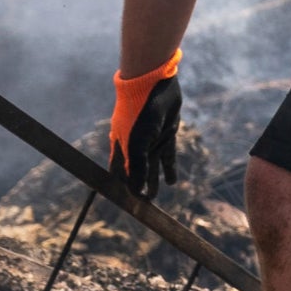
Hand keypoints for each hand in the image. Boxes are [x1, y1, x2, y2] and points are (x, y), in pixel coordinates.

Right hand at [111, 50, 180, 194]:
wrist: (154, 84)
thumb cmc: (139, 113)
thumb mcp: (138, 142)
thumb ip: (137, 167)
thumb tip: (137, 191)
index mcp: (121, 147)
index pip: (119, 172)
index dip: (123, 187)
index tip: (127, 204)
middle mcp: (135, 145)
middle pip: (136, 171)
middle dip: (138, 187)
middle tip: (144, 205)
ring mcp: (151, 140)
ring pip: (151, 166)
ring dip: (152, 181)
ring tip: (153, 197)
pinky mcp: (166, 133)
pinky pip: (167, 155)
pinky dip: (169, 168)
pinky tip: (172, 182)